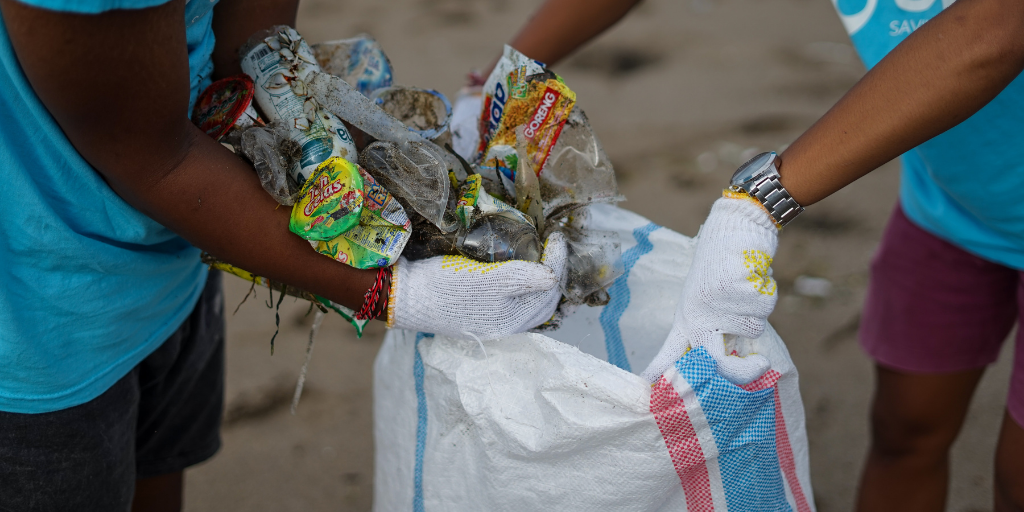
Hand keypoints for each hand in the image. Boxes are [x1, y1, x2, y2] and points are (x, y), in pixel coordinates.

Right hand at [388, 232, 567, 338]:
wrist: (407, 296)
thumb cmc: (446, 287)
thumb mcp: (487, 279)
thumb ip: (522, 279)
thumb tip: (553, 276)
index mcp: (513, 320)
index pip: (549, 288)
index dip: (558, 260)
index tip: (556, 235)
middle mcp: (507, 325)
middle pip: (545, 299)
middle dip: (554, 271)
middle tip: (553, 244)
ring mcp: (494, 321)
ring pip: (531, 302)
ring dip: (541, 279)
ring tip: (542, 256)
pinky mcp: (481, 313)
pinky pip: (515, 301)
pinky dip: (525, 285)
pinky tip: (521, 272)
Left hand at [641, 195, 778, 384]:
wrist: (732, 228)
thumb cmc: (720, 268)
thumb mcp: (705, 300)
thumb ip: (712, 328)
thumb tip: (728, 362)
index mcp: (686, 317)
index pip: (670, 351)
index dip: (662, 371)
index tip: (647, 388)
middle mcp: (698, 314)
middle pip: (715, 360)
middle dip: (740, 371)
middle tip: (759, 365)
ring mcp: (718, 304)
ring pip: (751, 328)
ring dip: (756, 310)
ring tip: (743, 287)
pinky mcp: (738, 291)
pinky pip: (764, 308)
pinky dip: (764, 294)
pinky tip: (751, 277)